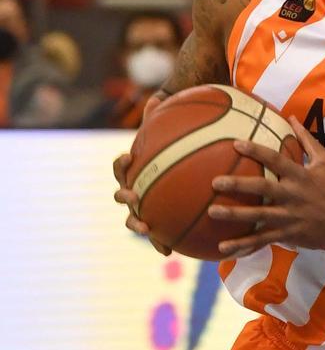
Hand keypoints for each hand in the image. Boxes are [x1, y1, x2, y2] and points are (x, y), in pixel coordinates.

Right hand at [112, 94, 169, 254]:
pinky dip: (163, 241)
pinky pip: (159, 232)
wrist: (179, 165)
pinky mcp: (157, 219)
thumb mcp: (168, 132)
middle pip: (122, 196)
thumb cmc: (173, 144)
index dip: (122, 163)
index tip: (128, 157)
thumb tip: (157, 98)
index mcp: (134, 171)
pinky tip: (174, 251)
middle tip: (133, 198)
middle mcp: (134, 188)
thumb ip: (162, 116)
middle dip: (125, 199)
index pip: (121, 167)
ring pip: (135, 218)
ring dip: (138, 225)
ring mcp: (144, 205)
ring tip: (149, 229)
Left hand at [207, 116, 324, 256]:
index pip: (276, 160)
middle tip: (216, 182)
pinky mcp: (287, 234)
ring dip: (235, 215)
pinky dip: (243, 245)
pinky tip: (222, 247)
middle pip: (263, 189)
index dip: (257, 151)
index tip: (236, 144)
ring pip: (258, 216)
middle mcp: (293, 195)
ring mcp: (289, 216)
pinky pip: (262, 240)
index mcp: (300, 176)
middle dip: (239, 185)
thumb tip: (291, 117)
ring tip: (212, 212)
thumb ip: (306, 140)